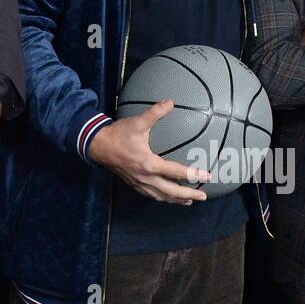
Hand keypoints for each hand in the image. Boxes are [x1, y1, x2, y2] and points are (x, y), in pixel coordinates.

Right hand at [86, 99, 210, 203]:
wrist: (97, 145)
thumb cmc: (118, 134)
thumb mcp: (137, 123)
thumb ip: (155, 113)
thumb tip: (171, 102)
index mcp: (148, 164)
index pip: (176, 172)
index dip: (193, 175)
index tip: (207, 176)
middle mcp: (145, 177)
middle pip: (171, 191)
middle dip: (188, 195)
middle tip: (203, 196)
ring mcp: (139, 183)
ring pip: (161, 196)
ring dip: (176, 200)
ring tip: (189, 201)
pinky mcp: (133, 183)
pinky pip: (151, 195)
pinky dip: (162, 198)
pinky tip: (167, 197)